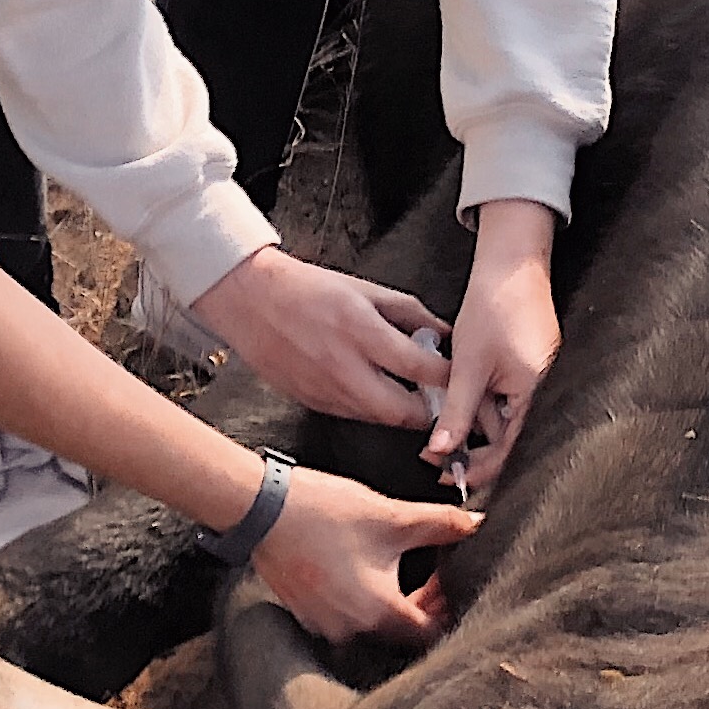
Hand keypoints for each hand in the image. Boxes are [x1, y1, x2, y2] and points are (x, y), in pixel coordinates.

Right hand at [188, 247, 450, 427]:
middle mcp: (344, 367)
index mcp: (361, 331)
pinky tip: (373, 389)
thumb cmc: (306, 288)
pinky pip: (353, 416)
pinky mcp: (311, 402)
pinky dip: (371, 408)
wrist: (249, 299)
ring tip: (408, 390)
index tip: (459, 375)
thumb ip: (409, 313)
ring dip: (400, 411)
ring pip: (379, 420)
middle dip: (430, 410)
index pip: (420, 368)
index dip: (448, 377)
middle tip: (438, 396)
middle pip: (404, 412)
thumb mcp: (365, 289)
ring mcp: (325, 391)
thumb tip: (441, 334)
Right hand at [253, 468, 476, 646]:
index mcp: (379, 614)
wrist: (260, 507)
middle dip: (422, 605)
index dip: (447, 610)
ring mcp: (324, 625)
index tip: (450, 582)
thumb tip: (477, 524)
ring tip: (398, 567)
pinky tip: (361, 567)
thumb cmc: (326, 513)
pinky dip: (361, 600)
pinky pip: (345, 617)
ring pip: (373, 624)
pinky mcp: (305, 613)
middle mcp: (351, 631)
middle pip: (402, 632)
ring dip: (391, 602)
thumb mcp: (392, 517)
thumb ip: (442, 525)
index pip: (430, 633)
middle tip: (433, 574)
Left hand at [431, 200, 559, 490]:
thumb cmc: (495, 306)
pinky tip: (460, 395)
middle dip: (471, 446)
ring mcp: (538, 381)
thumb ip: (456, 413)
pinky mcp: (530, 370)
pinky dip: (481, 402)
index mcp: (535, 396)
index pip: (507, 451)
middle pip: (506, 439)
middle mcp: (543, 393)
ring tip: (443, 414)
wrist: (512, 265)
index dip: (475, 467)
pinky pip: (504, 398)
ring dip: (473, 422)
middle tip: (435, 450)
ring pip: (501, 418)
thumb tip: (441, 450)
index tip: (446, 472)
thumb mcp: (467, 366)